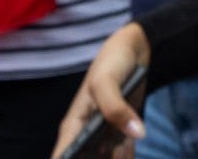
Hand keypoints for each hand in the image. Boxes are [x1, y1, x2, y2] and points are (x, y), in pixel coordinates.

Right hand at [52, 23, 149, 158]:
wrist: (133, 51)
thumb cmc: (111, 62)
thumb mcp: (107, 82)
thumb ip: (116, 109)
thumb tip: (136, 134)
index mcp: (73, 127)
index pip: (61, 158)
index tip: (84, 158)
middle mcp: (85, 136)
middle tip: (114, 148)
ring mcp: (103, 136)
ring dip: (117, 158)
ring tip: (123, 145)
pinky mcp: (120, 133)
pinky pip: (121, 154)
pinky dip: (127, 154)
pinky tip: (130, 144)